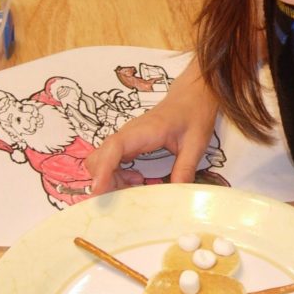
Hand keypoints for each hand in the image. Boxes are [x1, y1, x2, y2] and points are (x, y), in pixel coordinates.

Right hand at [85, 59, 218, 193]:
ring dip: (110, 179)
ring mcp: (126, 138)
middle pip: (100, 158)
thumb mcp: (195, 144)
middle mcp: (128, 134)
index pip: (115, 147)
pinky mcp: (128, 143)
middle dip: (105, 180)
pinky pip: (111, 161)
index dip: (103, 169)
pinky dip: (116, 174)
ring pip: (101, 161)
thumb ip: (185, 168)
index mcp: (144, 131)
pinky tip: (137, 179)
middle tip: (126, 197)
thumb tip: (177, 194)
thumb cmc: (193, 115)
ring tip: (136, 187)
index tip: (98, 189)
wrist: (192, 97)